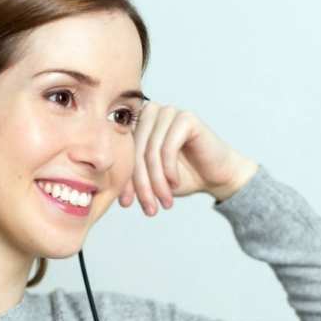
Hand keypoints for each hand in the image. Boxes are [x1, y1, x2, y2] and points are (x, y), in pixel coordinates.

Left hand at [118, 100, 258, 215]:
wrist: (217, 176)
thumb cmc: (182, 176)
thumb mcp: (150, 179)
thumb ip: (129, 176)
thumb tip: (103, 186)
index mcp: (137, 123)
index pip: (123, 152)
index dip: (124, 180)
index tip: (126, 204)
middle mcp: (151, 113)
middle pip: (135, 151)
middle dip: (141, 184)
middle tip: (149, 208)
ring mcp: (169, 112)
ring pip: (150, 151)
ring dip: (156, 181)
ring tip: (164, 201)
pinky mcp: (186, 118)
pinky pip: (168, 147)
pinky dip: (169, 170)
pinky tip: (175, 183)